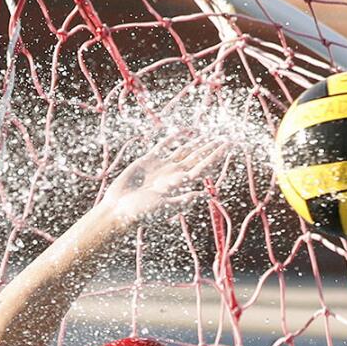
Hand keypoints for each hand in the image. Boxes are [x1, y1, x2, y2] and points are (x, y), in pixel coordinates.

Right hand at [102, 131, 230, 225]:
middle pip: (197, 157)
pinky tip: (182, 132)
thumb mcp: (164, 207)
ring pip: (183, 151)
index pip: (204, 167)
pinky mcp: (148, 161)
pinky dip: (172, 138)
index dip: (216, 155)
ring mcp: (162, 167)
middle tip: (225, 137)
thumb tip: (206, 194)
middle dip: (211, 147)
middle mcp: (174, 174)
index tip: (228, 145)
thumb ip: (184, 200)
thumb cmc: (141, 213)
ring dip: (196, 143)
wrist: (118, 209)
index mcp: (181, 184)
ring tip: (208, 135)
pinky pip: (163, 146)